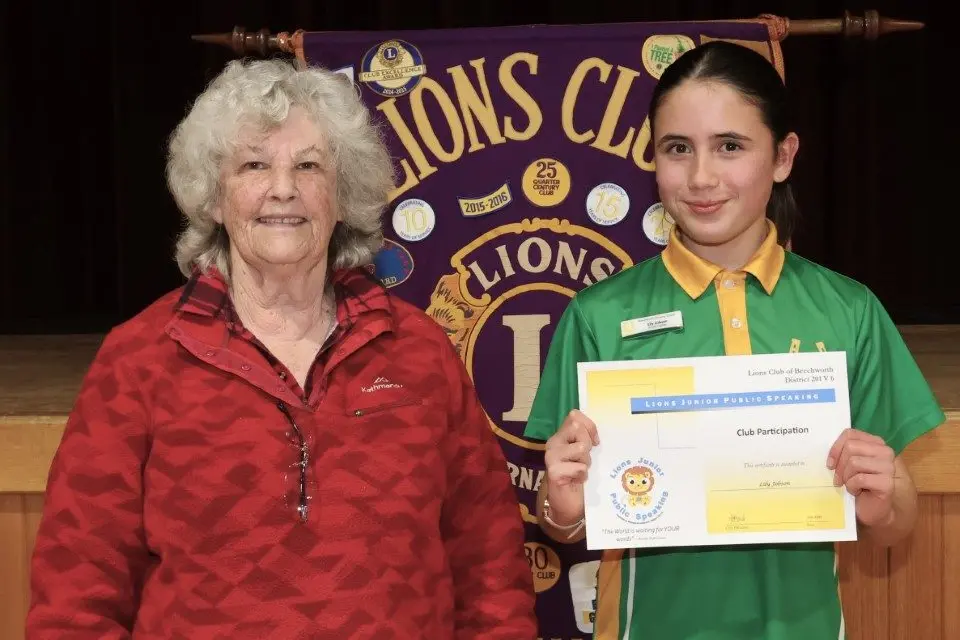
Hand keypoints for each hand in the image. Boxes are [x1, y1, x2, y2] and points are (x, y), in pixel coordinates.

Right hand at [543, 410, 598, 524]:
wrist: (569, 505)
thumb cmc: (579, 477)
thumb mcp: (586, 454)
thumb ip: (587, 438)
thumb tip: (596, 434)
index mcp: (561, 435)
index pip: (575, 415)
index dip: (589, 426)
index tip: (595, 442)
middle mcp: (553, 442)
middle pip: (577, 427)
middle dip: (588, 444)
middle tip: (585, 459)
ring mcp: (551, 456)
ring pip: (581, 447)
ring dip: (586, 462)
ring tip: (580, 471)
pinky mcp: (554, 472)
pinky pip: (579, 467)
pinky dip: (583, 476)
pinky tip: (577, 481)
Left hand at [827, 428, 895, 527]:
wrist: (870, 509)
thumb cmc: (857, 485)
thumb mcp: (847, 464)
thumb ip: (843, 452)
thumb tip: (824, 447)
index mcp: (875, 443)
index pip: (850, 434)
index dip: (836, 448)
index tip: (829, 463)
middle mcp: (885, 452)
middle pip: (851, 447)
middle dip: (840, 465)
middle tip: (839, 479)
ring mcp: (889, 467)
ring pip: (854, 462)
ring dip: (846, 477)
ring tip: (850, 485)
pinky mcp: (887, 483)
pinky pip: (860, 479)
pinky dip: (852, 487)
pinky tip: (856, 492)